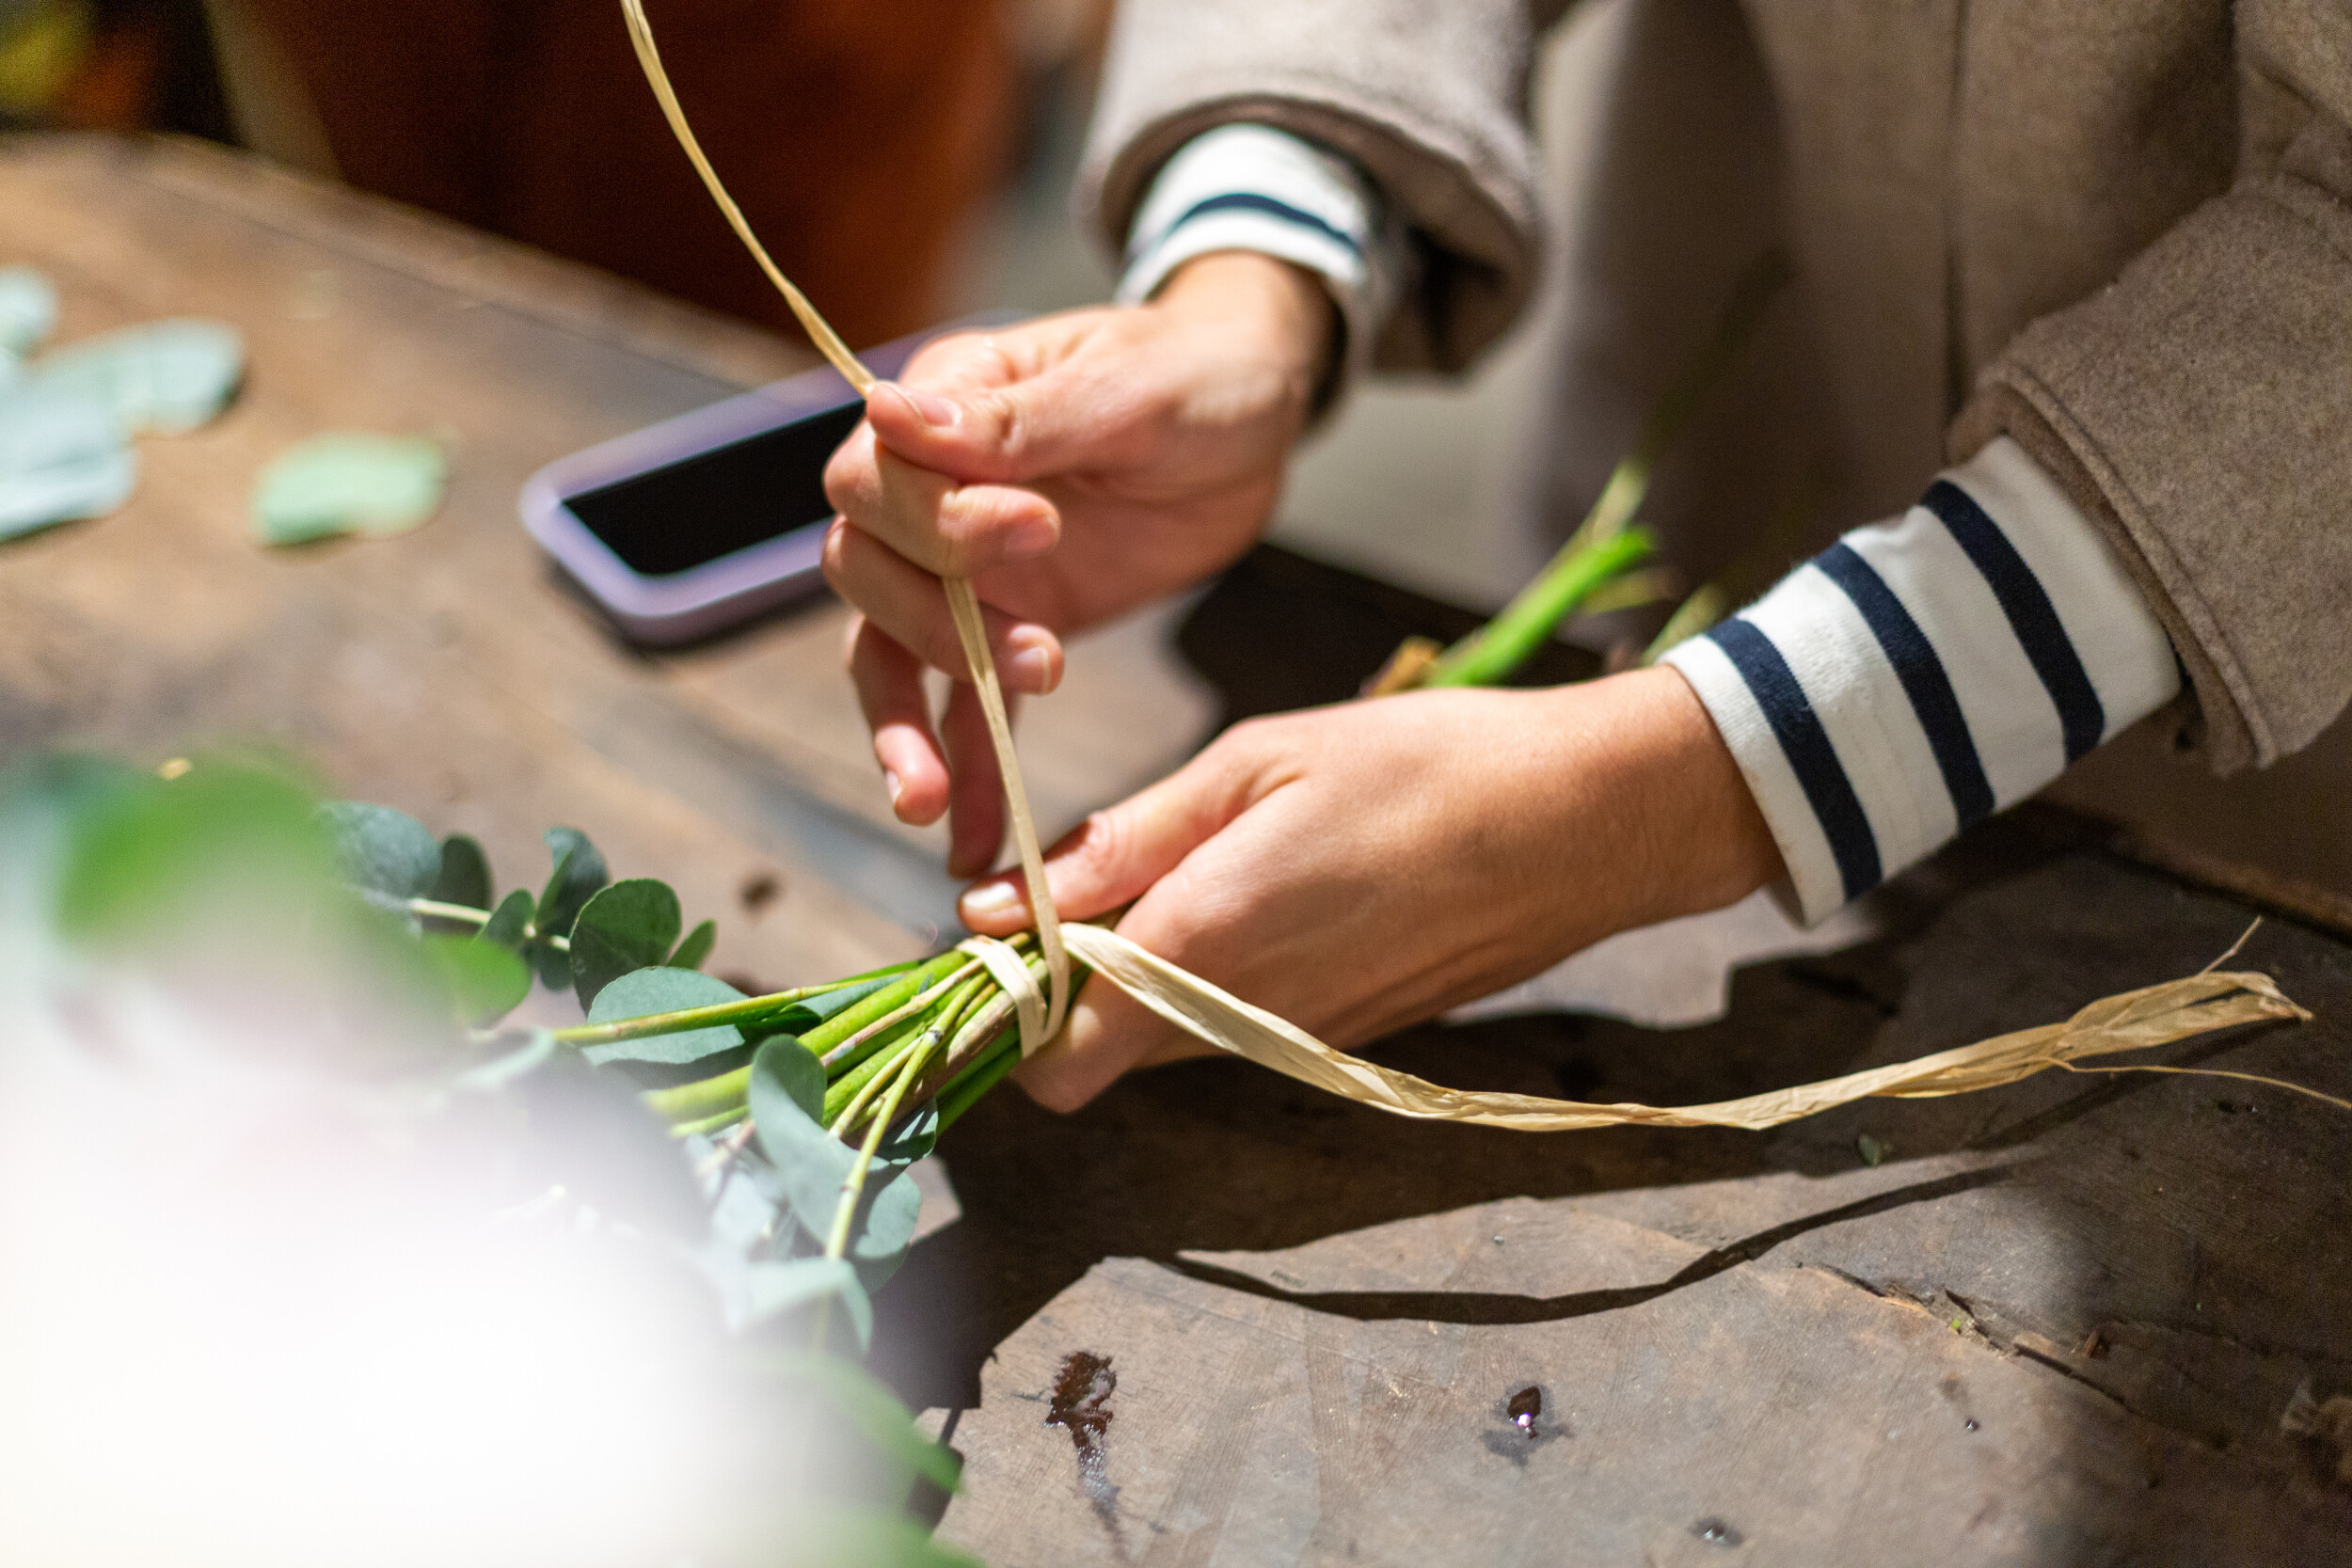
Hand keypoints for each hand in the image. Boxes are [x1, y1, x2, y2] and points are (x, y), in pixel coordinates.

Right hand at [822, 253, 1333, 873]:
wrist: (1254, 409)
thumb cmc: (1191, 373)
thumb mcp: (1125, 387)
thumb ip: (1015, 419)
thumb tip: (889, 411)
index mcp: (944, 406)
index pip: (881, 479)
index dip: (941, 521)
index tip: (1041, 528)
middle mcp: (930, 489)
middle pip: (868, 571)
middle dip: (933, 631)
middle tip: (1039, 659)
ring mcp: (961, 566)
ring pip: (890, 650)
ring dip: (906, 728)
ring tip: (926, 804)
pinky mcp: (1004, 625)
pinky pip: (960, 701)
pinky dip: (963, 765)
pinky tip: (970, 836)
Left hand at [956, 667, 1785, 1110]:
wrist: (1586, 823)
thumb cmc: (1425, 766)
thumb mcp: (1259, 761)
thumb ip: (1128, 839)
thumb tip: (1000, 901)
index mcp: (1204, 944)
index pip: (1051, 1057)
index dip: (1001, 1007)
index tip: (994, 933)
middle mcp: (1241, 1021)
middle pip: (1093, 1068)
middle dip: (1054, 1001)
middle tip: (1065, 897)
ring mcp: (1295, 1042)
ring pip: (1158, 1054)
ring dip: (1128, 992)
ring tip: (1161, 878)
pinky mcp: (1340, 1040)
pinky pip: (1228, 1035)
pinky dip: (1201, 990)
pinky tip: (1245, 898)